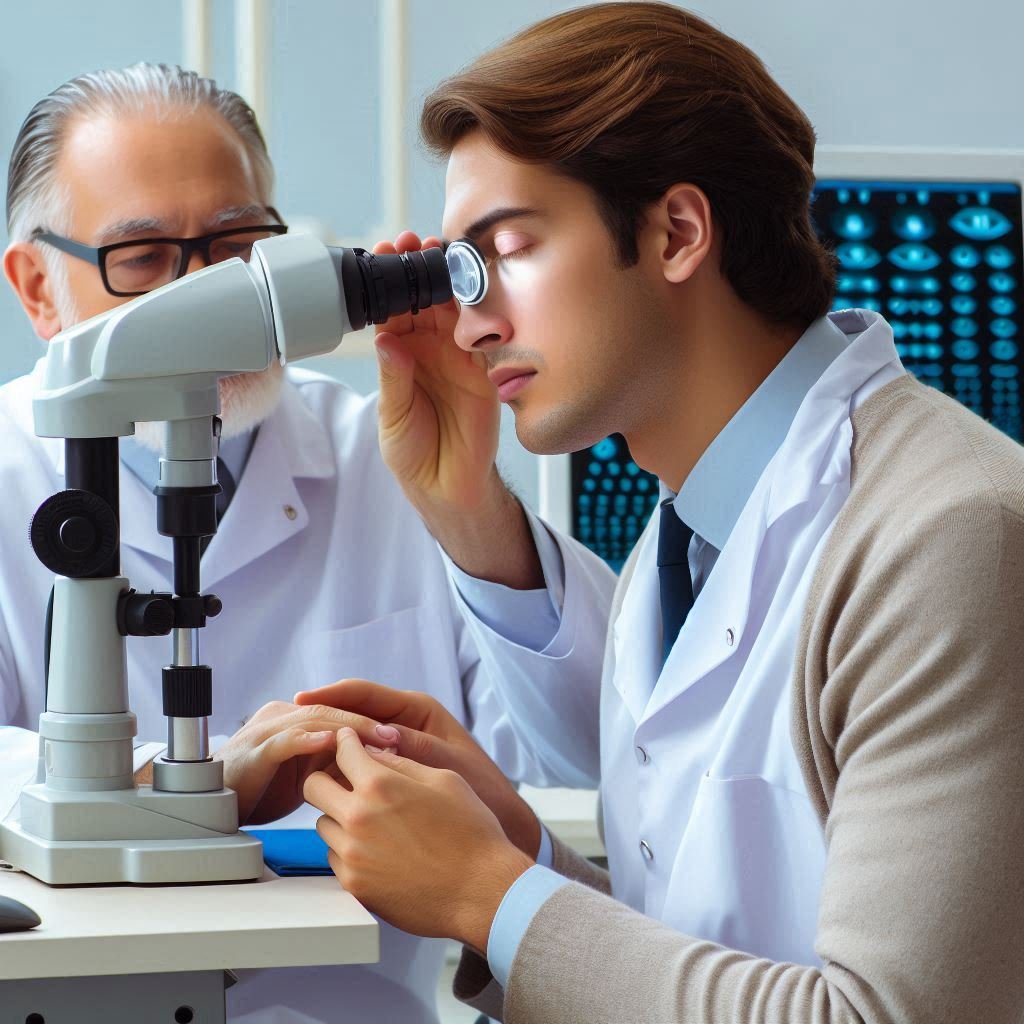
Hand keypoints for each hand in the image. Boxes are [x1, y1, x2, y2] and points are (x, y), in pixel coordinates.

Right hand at [216, 701, 398, 824]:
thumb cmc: (260, 789)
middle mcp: (285, 716)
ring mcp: (269, 730)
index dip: (373, 719)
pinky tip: (330, 742)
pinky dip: (309, 740)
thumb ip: (336, 765)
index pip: (342, 709)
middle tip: (398, 738)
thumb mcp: (307, 775)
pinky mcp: (256, 751)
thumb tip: (376, 765)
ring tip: (377, 739)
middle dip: (368, 723)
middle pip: (334, 709)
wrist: (211, 807)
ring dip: (349, 729)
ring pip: (316, 719)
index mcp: (298, 718)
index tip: (403, 737)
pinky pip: (286, 740)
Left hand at [305, 728, 533, 950]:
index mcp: (381, 785)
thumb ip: (402, 762)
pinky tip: (378, 850)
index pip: (342, 749)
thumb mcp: (444, 779)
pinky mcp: (354, 885)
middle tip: (349, 782)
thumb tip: (372, 752)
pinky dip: (348, 849)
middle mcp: (358, 818)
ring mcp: (352, 855)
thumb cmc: (471, 832)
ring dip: (339, 816)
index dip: (346, 742)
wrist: (482, 891)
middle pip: (313, 786)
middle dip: (328, 777)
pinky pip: (334, 857)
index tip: (350, 745)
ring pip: (322, 823)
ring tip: (372, 821)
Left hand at [373, 231, 498, 512]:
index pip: (392, 311)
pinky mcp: (484, 370)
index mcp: (400, 356)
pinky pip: (483, 336)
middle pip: (424, 300)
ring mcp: (458, 357)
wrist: (448, 486)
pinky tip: (469, 290)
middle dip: (417, 269)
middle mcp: (430, 351)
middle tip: (413, 244)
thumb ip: (394, 379)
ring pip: (454, 310)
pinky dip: (478, 312)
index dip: (387, 283)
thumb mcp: (393, 417)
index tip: (383, 256)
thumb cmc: (414, 453)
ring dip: (447, 281)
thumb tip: (387, 342)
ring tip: (438, 255)